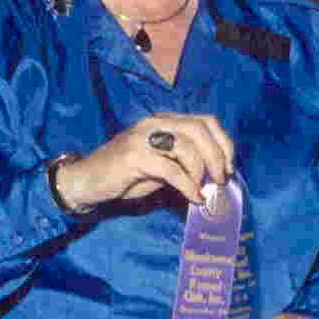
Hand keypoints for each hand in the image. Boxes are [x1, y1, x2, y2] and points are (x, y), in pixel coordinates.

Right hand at [52, 114, 234, 210]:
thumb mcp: (162, 166)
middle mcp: (155, 123)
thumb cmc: (126, 175)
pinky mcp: (134, 155)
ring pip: (187, 146)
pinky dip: (187, 184)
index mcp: (165, 121)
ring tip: (205, 189)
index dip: (224, 142)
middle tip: (220, 179)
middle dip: (217, 155)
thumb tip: (216, 175)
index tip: (230, 166)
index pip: (205, 121)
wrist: (87, 181)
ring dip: (202, 170)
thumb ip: (185, 163)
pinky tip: (193, 197)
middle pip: (200, 129)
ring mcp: (143, 137)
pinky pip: (171, 168)